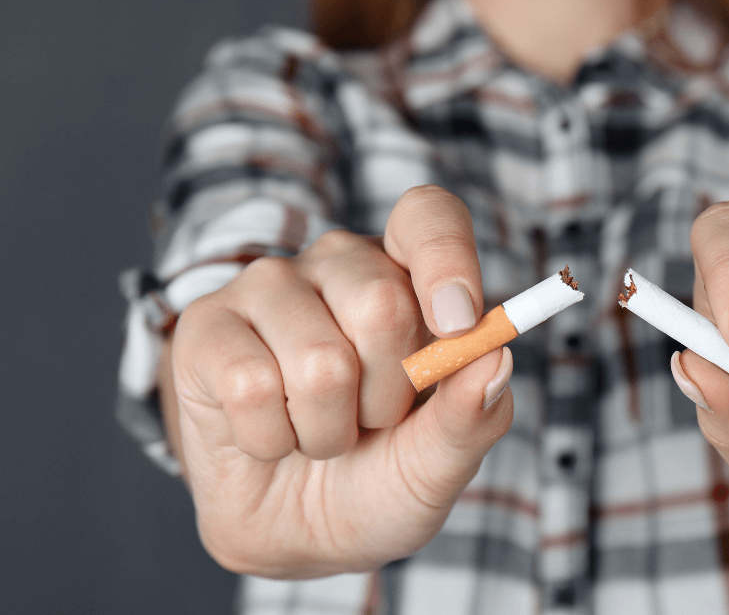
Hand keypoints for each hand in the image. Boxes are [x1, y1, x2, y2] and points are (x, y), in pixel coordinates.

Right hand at [167, 186, 514, 577]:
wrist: (298, 534)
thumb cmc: (380, 479)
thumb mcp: (441, 462)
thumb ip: (474, 414)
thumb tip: (495, 358)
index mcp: (408, 275)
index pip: (429, 218)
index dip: (447, 260)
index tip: (459, 325)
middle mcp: (339, 265)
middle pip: (383, 303)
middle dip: (388, 396)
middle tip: (372, 421)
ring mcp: (268, 288)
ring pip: (319, 361)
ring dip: (328, 431)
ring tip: (319, 433)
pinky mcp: (208, 328)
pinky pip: (252, 388)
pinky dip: (271, 440)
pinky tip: (270, 436)